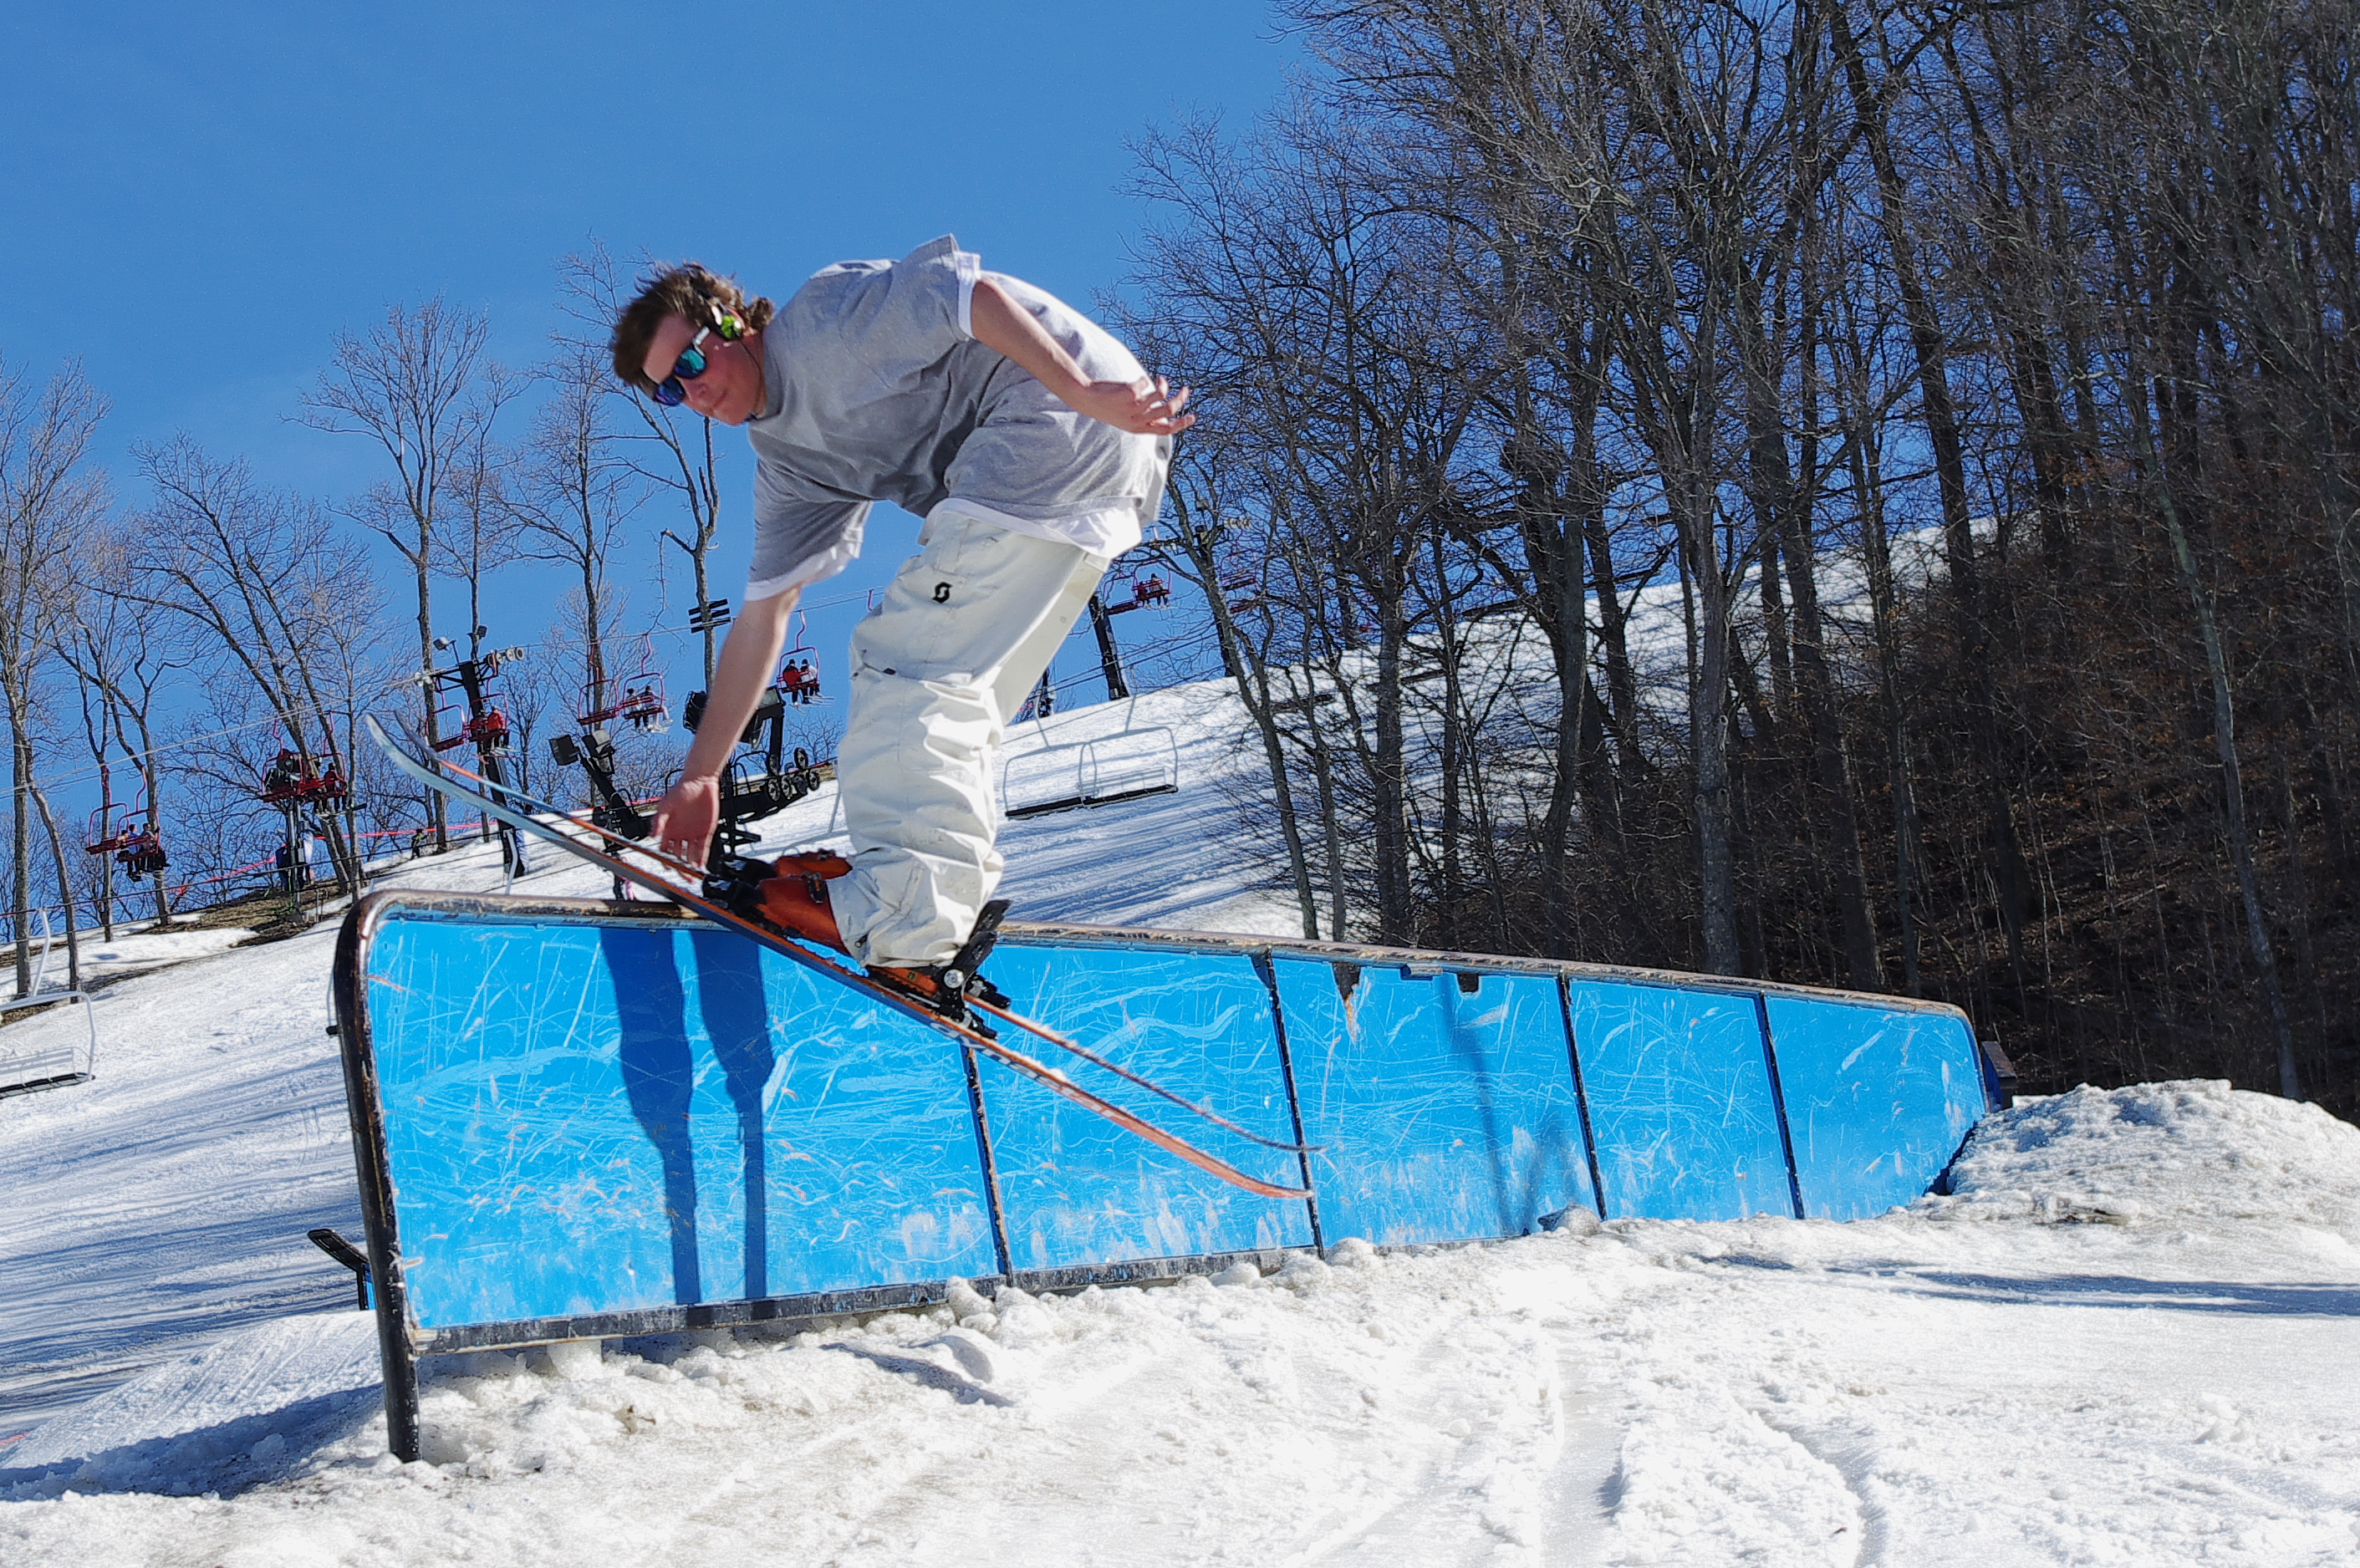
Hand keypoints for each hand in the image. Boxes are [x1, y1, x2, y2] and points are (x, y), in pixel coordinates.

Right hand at [651, 775, 720, 869]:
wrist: (700, 782)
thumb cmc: (681, 790)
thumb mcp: (666, 805)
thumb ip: (659, 821)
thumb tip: (652, 835)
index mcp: (669, 829)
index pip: (665, 850)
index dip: (666, 860)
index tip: (667, 868)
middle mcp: (680, 834)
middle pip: (679, 856)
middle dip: (681, 867)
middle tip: (683, 877)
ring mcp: (693, 833)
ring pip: (692, 854)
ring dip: (692, 865)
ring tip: (693, 874)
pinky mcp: (706, 831)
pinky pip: (704, 847)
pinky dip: (703, 857)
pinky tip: (702, 865)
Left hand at [1068, 375, 1195, 436]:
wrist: (1087, 399)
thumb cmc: (1108, 409)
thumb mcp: (1127, 421)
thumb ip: (1146, 420)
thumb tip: (1165, 419)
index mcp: (1139, 428)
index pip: (1166, 429)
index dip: (1182, 423)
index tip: (1193, 416)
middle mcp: (1138, 419)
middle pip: (1168, 411)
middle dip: (1181, 399)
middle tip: (1186, 390)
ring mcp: (1135, 405)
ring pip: (1161, 395)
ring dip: (1166, 385)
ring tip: (1162, 379)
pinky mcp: (1131, 392)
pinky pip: (1146, 382)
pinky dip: (1145, 379)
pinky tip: (1137, 380)